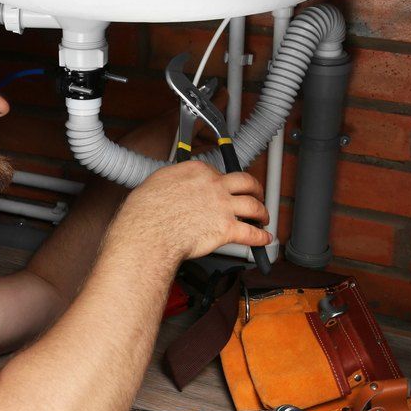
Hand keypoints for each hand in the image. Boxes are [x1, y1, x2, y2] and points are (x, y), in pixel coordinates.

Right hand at [109, 161, 270, 262]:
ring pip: (254, 205)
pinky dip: (261, 237)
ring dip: (262, 212)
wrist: (149, 234)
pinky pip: (251, 233)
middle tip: (256, 193)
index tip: (224, 187)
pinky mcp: (226, 229)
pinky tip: (264, 239)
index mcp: (198, 172)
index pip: (219, 172)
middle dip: (255, 188)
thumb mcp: (157, 182)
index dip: (224, 182)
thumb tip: (174, 186)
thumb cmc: (146, 213)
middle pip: (245, 182)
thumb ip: (173, 181)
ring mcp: (223, 206)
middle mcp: (214, 186)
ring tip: (263, 217)